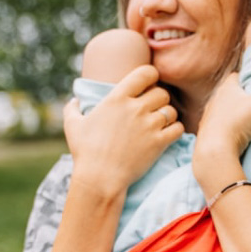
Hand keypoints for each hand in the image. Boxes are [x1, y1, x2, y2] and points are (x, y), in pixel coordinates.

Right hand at [64, 65, 183, 198]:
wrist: (100, 178)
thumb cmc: (85, 152)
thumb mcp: (72, 126)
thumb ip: (72, 109)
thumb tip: (74, 101)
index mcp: (117, 98)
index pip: (145, 73)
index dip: (151, 76)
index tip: (148, 84)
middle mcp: (135, 108)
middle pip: (162, 92)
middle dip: (160, 99)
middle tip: (154, 108)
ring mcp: (149, 125)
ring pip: (171, 110)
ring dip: (168, 115)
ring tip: (161, 123)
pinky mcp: (159, 143)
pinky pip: (178, 128)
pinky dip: (175, 130)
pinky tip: (168, 134)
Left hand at [192, 68, 250, 193]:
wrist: (214, 154)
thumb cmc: (236, 124)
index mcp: (225, 89)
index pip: (237, 77)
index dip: (248, 78)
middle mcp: (214, 102)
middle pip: (230, 95)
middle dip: (243, 97)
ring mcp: (209, 120)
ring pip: (224, 112)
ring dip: (235, 114)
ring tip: (250, 121)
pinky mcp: (208, 138)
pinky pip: (220, 130)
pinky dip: (229, 130)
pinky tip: (238, 137)